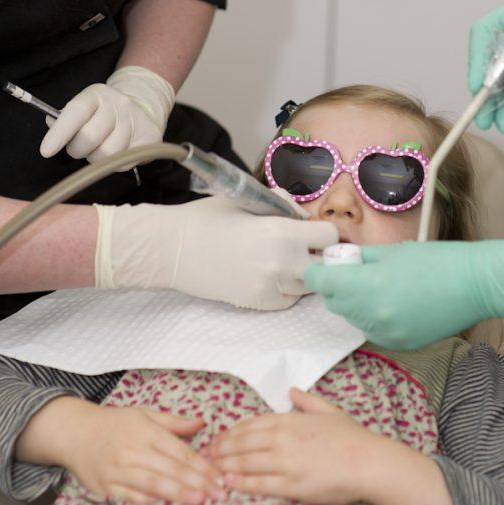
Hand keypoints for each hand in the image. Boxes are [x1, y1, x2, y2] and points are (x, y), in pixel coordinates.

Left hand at [40, 65, 174, 164]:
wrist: (142, 111)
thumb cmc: (103, 113)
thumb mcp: (83, 107)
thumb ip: (65, 117)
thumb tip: (51, 125)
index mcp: (97, 94)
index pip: (75, 112)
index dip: (59, 133)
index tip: (46, 151)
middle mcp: (118, 104)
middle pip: (89, 138)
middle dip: (77, 149)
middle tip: (79, 148)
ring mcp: (135, 121)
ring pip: (105, 155)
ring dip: (95, 158)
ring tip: (98, 149)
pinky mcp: (148, 138)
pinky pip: (122, 163)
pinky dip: (113, 164)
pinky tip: (116, 152)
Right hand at [61, 404, 223, 504]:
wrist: (74, 434)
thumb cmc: (114, 423)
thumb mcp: (144, 414)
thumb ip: (174, 422)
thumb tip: (202, 424)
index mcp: (146, 431)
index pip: (180, 451)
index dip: (202, 466)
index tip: (220, 477)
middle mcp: (133, 451)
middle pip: (170, 470)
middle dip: (197, 483)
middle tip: (219, 494)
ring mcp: (118, 471)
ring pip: (153, 485)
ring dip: (179, 494)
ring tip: (200, 502)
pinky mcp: (106, 488)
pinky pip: (132, 498)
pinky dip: (151, 502)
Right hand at [94, 195, 337, 309]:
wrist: (173, 249)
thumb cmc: (208, 219)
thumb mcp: (249, 200)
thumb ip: (282, 204)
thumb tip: (303, 215)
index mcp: (282, 231)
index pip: (329, 236)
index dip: (324, 233)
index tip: (313, 232)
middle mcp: (283, 261)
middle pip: (326, 265)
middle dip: (320, 256)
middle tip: (304, 250)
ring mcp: (272, 286)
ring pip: (310, 285)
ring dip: (305, 274)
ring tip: (282, 261)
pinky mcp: (260, 304)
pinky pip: (290, 298)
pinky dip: (286, 289)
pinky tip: (266, 274)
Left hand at [203, 388, 380, 504]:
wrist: (368, 462)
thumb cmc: (352, 437)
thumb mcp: (329, 411)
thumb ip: (307, 401)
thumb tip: (292, 390)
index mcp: (290, 420)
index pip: (251, 424)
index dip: (231, 431)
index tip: (218, 437)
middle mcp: (283, 439)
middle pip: (242, 443)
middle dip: (221, 448)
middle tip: (205, 455)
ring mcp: (285, 463)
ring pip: (245, 463)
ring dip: (224, 465)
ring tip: (210, 469)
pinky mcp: (291, 486)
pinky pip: (259, 484)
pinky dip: (240, 483)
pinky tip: (228, 484)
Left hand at [306, 239, 503, 348]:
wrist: (476, 285)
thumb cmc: (438, 260)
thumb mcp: (393, 251)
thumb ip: (362, 260)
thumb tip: (342, 263)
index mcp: (368, 285)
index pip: (322, 284)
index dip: (317, 273)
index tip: (321, 268)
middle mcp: (372, 314)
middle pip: (335, 304)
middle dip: (338, 289)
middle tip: (354, 273)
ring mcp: (387, 334)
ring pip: (354, 319)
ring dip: (356, 305)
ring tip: (381, 288)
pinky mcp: (400, 345)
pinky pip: (374, 331)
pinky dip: (375, 319)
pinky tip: (395, 304)